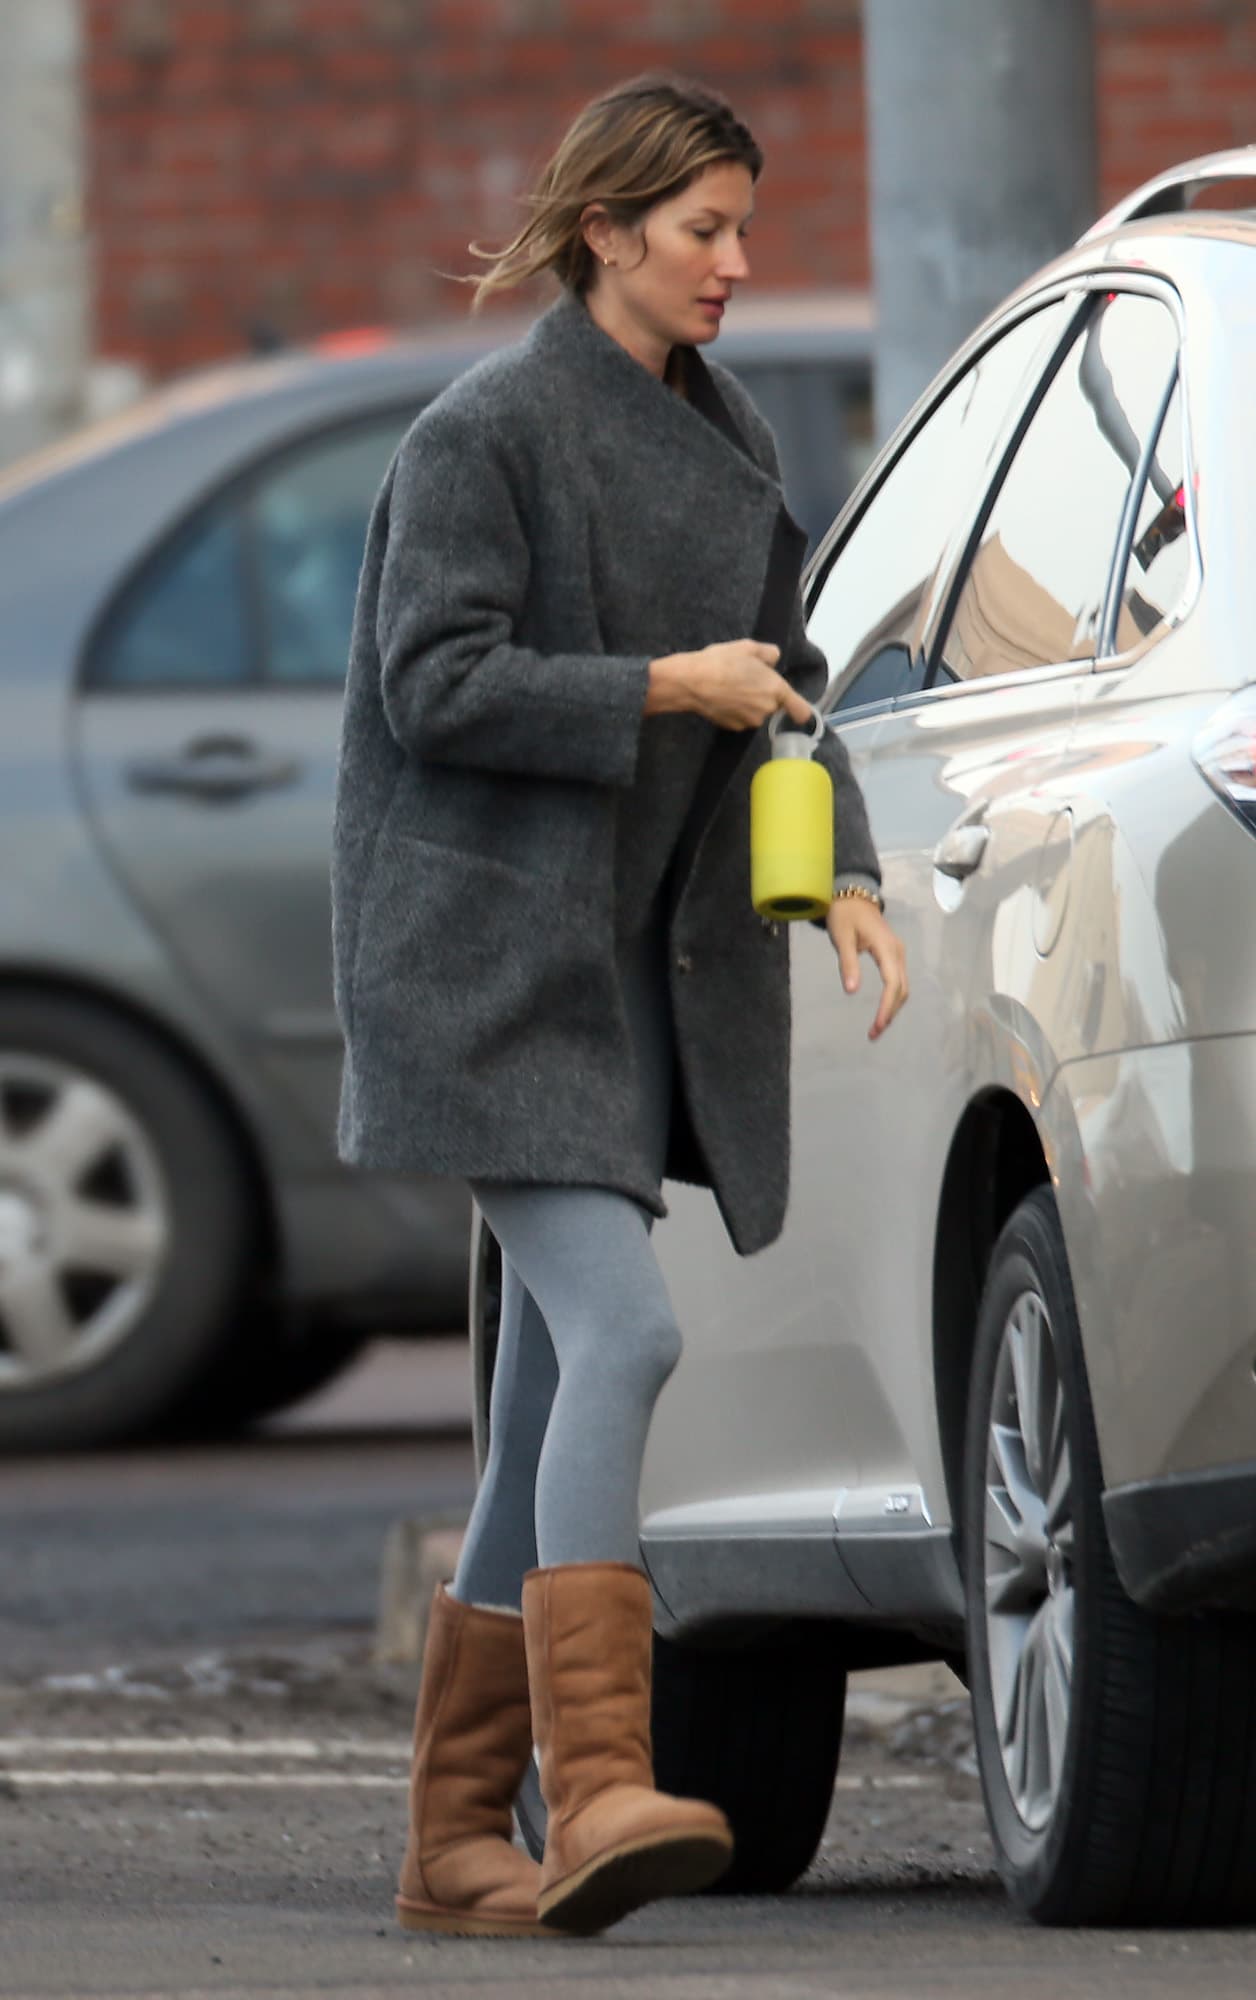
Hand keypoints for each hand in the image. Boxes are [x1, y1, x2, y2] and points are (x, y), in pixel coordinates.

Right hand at [646, 641, 813, 728]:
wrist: (691, 682)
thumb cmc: (721, 662)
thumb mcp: (747, 647)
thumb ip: (768, 653)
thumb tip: (773, 659)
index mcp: (775, 689)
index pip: (799, 709)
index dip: (801, 711)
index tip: (801, 713)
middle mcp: (766, 709)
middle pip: (772, 705)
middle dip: (763, 694)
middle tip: (745, 678)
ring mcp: (749, 721)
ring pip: (755, 712)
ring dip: (749, 703)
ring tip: (730, 686)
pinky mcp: (733, 727)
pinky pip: (741, 718)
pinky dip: (735, 710)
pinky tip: (722, 697)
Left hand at [825, 896, 908, 1040]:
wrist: (853, 896)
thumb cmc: (844, 915)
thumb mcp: (842, 938)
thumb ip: (848, 964)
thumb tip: (852, 991)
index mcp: (886, 947)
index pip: (892, 984)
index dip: (886, 1007)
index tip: (876, 1026)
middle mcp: (897, 952)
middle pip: (901, 990)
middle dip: (890, 1013)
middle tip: (873, 1034)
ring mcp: (898, 953)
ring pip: (902, 987)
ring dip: (892, 1008)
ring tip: (876, 1027)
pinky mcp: (894, 955)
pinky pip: (898, 981)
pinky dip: (892, 999)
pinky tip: (882, 1010)